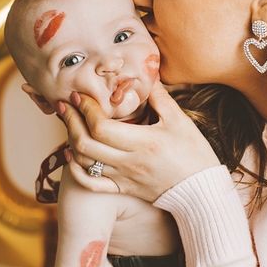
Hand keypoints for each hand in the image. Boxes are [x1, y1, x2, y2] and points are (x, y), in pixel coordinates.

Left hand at [56, 79, 221, 202]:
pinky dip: (77, 170)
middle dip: (71, 122)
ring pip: (85, 162)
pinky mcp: (124, 189)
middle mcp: (128, 162)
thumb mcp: (180, 121)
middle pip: (86, 143)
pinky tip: (72, 155)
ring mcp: (124, 178)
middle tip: (65, 105)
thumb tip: (147, 75)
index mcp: (143, 143)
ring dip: (71, 141)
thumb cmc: (194, 154)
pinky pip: (92, 184)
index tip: (79, 95)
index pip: (102, 127)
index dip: (86, 110)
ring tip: (68, 123)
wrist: (201, 191)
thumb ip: (160, 98)